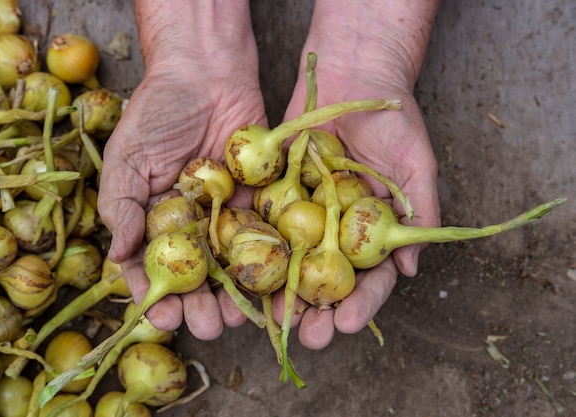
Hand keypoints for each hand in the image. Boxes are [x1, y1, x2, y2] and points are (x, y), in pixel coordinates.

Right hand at [98, 0, 264, 339]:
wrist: (207, 72)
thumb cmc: (158, 111)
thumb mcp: (128, 157)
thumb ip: (121, 205)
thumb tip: (119, 256)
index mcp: (156, 219)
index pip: (151, 266)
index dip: (154, 293)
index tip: (161, 315)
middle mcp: (192, 223)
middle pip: (196, 275)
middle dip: (199, 304)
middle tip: (206, 325)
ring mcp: (227, 214)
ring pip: (231, 264)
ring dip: (234, 294)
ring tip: (237, 317)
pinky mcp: (260, 200)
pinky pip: (264, 235)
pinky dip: (268, 262)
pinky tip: (271, 286)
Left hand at [272, 0, 440, 348]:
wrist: (354, 75)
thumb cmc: (393, 120)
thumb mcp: (416, 165)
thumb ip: (419, 213)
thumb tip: (412, 270)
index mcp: (373, 231)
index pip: (369, 277)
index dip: (360, 303)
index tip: (346, 323)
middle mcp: (338, 229)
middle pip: (327, 280)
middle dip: (317, 311)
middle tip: (307, 336)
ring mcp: (306, 214)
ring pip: (292, 262)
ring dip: (284, 293)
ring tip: (275, 319)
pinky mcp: (277, 194)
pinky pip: (266, 226)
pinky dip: (257, 251)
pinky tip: (246, 275)